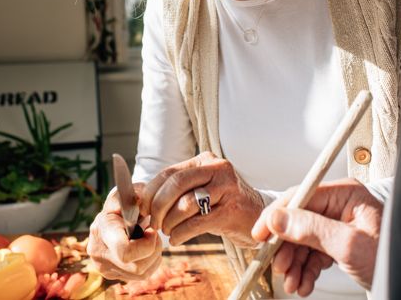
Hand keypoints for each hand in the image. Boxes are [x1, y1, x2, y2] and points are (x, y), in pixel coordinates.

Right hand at [87, 183, 161, 280]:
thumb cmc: (122, 204)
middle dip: (153, 250)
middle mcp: (99, 254)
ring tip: (150, 239)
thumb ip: (134, 192)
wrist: (111, 218)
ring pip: (141, 274)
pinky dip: (150, 263)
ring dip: (154, 256)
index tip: (152, 230)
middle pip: (137, 266)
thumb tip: (140, 198)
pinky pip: (141, 277)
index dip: (146, 245)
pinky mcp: (114, 276)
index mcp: (102, 231)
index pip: (125, 252)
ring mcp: (105, 268)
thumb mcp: (127, 194)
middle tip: (154, 233)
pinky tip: (147, 249)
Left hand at [141, 152, 263, 246]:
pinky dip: (181, 233)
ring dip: (169, 222)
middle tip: (153, 223)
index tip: (143, 209)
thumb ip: (178, 190)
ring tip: (167, 231)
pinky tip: (177, 239)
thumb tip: (143, 201)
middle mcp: (217, 169)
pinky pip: (197, 223)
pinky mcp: (231, 211)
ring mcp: (227, 188)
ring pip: (186, 204)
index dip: (151, 192)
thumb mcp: (202, 189)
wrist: (257, 216)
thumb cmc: (222, 204)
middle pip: (176, 184)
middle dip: (158, 206)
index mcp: (205, 160)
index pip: (169, 172)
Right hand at [252, 178, 382, 294]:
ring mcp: (341, 225)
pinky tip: (304, 283)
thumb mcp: (348, 244)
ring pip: (304, 240)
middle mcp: (342, 206)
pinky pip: (315, 253)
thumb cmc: (394, 258)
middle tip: (280, 267)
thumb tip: (278, 218)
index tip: (261, 234)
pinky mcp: (341, 243)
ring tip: (294, 283)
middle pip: (299, 220)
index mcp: (346, 194)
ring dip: (296, 264)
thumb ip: (311, 229)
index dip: (277, 216)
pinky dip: (307, 270)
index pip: (301, 196)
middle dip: (288, 248)